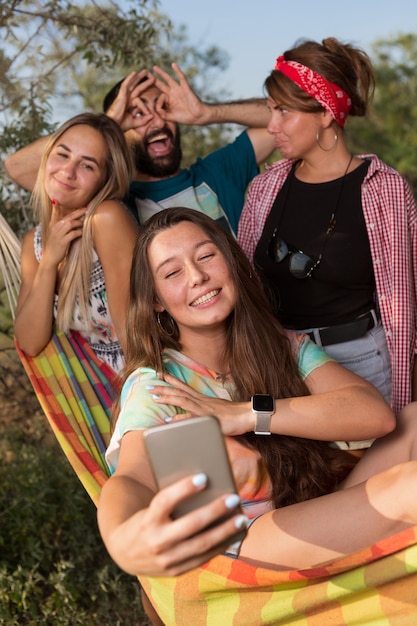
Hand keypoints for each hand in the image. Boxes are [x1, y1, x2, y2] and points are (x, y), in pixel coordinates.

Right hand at [43, 205, 86, 265]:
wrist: (50, 258)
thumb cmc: (55, 245)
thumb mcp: (55, 233)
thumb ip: (61, 225)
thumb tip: (70, 219)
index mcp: (52, 225)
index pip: (55, 213)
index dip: (58, 206)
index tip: (61, 199)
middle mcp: (55, 228)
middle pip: (68, 217)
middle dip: (78, 212)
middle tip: (86, 209)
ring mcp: (58, 235)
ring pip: (71, 224)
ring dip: (79, 223)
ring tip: (84, 223)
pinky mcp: (62, 242)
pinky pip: (73, 234)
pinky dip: (79, 232)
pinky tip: (82, 232)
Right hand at [105, 70, 154, 131]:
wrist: (114, 126)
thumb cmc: (122, 126)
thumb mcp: (136, 123)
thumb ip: (144, 120)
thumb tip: (152, 116)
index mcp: (130, 105)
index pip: (140, 97)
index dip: (146, 95)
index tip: (153, 96)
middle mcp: (127, 99)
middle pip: (137, 88)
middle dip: (144, 83)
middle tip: (151, 76)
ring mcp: (124, 97)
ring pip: (133, 85)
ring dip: (139, 78)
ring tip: (145, 71)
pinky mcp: (121, 96)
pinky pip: (126, 85)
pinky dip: (129, 79)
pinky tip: (134, 73)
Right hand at [107, 474, 247, 576]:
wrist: (123, 552)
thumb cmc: (145, 519)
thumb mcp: (149, 508)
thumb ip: (170, 502)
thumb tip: (206, 485)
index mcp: (146, 520)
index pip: (165, 501)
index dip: (184, 488)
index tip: (204, 477)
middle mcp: (156, 541)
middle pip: (191, 524)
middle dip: (215, 510)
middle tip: (233, 498)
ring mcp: (166, 559)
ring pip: (202, 544)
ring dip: (225, 531)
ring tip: (241, 518)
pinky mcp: (175, 570)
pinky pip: (202, 558)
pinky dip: (220, 546)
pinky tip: (234, 535)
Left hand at [148, 373, 251, 435]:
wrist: (248, 415)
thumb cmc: (233, 415)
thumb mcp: (215, 411)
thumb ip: (203, 411)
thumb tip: (194, 413)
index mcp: (202, 399)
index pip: (184, 387)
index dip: (171, 381)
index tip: (159, 375)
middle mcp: (201, 401)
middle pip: (179, 391)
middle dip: (163, 388)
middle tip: (149, 385)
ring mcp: (204, 409)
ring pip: (183, 400)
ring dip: (168, 397)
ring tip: (155, 396)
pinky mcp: (208, 419)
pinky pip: (192, 418)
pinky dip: (180, 419)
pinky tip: (170, 420)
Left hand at [152, 63, 207, 124]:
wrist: (197, 116)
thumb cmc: (186, 118)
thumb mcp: (172, 117)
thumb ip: (163, 114)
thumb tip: (156, 110)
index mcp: (169, 101)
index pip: (160, 97)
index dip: (158, 103)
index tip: (159, 110)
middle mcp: (173, 94)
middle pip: (161, 85)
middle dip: (153, 80)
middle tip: (146, 74)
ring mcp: (178, 90)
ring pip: (168, 79)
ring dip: (161, 73)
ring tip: (154, 67)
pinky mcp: (185, 87)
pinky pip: (181, 77)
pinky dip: (177, 70)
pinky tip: (173, 64)